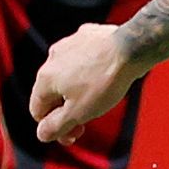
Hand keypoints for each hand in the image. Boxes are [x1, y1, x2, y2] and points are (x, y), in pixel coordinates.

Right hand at [30, 23, 143, 139]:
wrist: (131, 48)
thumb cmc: (105, 82)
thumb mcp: (79, 113)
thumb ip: (56, 126)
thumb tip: (41, 134)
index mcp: (45, 78)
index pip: (37, 110)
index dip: (54, 127)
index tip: (74, 134)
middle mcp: (52, 58)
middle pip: (53, 92)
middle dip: (67, 110)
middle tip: (86, 122)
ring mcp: (70, 43)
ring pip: (68, 74)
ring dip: (78, 89)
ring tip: (100, 96)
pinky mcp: (87, 35)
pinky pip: (84, 58)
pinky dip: (90, 70)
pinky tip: (105, 75)